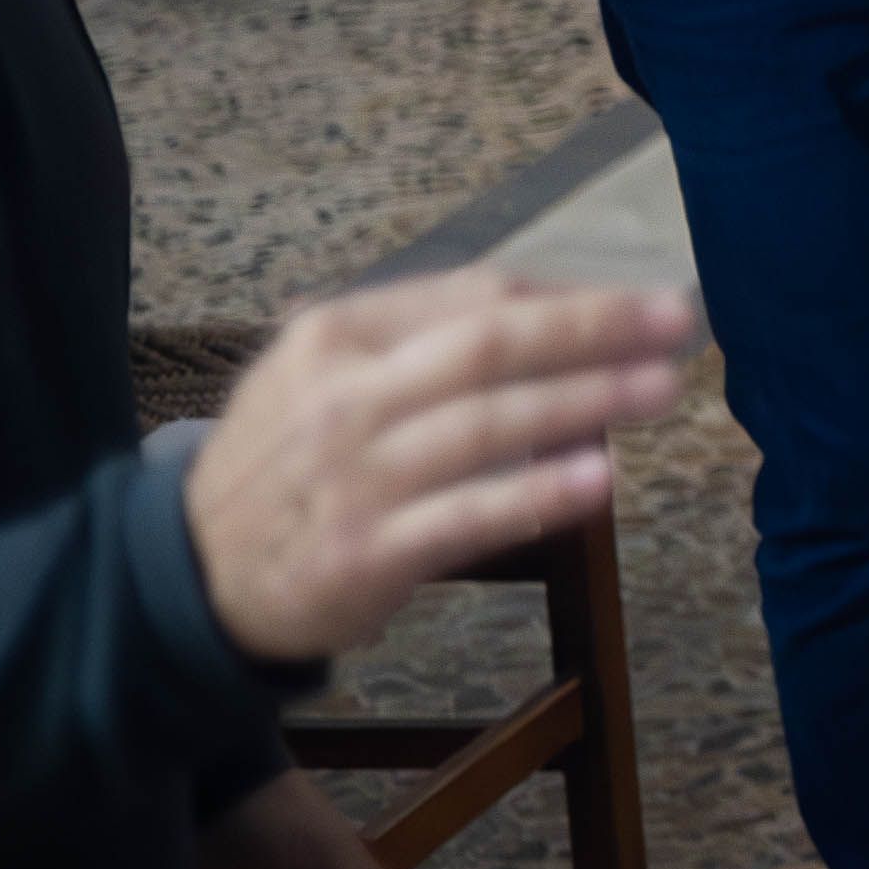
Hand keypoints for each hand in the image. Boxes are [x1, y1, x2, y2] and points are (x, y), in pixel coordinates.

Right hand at [184, 272, 697, 664]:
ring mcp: (353, 476)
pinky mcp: (365, 551)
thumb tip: (558, 305)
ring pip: (489, 425)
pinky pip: (468, 515)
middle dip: (595, 330)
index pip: (473, 297)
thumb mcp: (326, 373)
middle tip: (678, 323)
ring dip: (587, 401)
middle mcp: (344, 397)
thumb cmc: (289, 459)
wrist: (190, 574)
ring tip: (660, 388)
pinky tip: (601, 478)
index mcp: (337, 336)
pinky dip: (538, 492)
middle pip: (490, 347)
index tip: (645, 297)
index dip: (570, 294)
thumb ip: (424, 336)